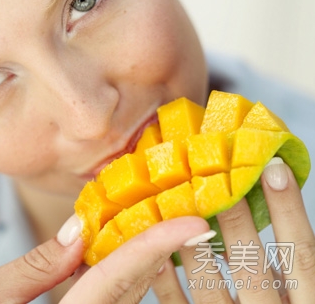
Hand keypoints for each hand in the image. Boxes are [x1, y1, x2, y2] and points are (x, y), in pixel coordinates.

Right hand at [0, 214, 208, 302]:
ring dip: (148, 262)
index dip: (155, 246)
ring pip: (128, 298)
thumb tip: (78, 229)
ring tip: (167, 223)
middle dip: (161, 249)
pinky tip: (130, 253)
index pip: (116, 277)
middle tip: (187, 213)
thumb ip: (33, 265)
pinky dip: (126, 277)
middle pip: (132, 288)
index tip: (193, 222)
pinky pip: (114, 302)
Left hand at [153, 160, 314, 303]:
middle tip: (216, 177)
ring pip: (211, 288)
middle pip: (253, 266)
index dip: (289, 210)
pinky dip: (168, 283)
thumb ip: (295, 270)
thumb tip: (274, 208)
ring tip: (181, 206)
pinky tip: (157, 254)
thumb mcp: (302, 297)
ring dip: (194, 246)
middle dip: (235, 219)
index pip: (302, 255)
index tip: (271, 167)